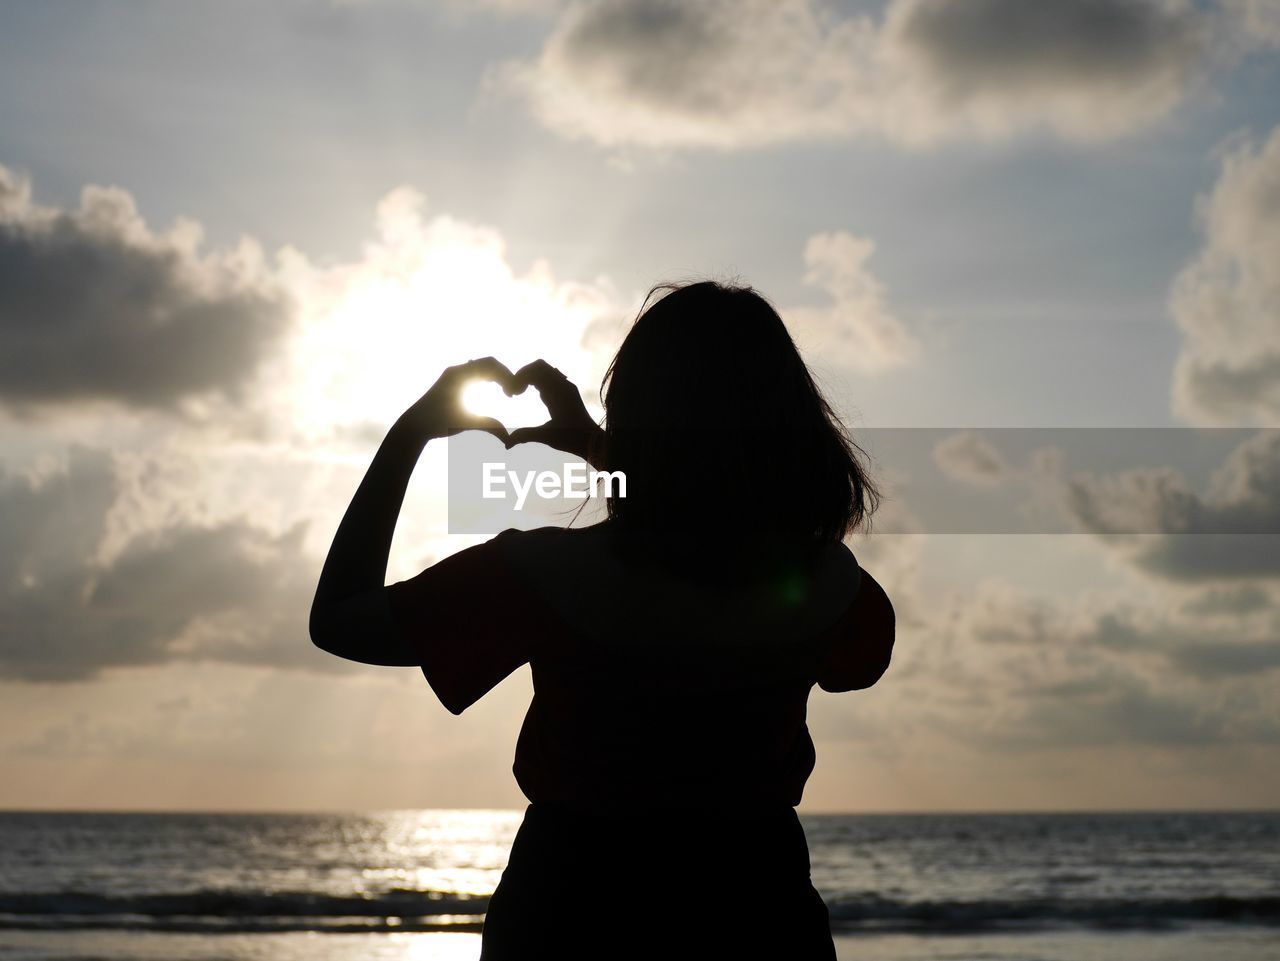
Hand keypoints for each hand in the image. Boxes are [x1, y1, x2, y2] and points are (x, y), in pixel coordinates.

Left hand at [397, 357, 519, 443]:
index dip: (506, 376)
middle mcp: (456, 370)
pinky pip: (475, 372)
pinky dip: (487, 378)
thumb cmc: (437, 423)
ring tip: (507, 393)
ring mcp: (454, 374)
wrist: (414, 424)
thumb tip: (509, 439)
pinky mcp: (453, 380)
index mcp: (459, 375)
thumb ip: (488, 427)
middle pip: (488, 363)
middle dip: (504, 376)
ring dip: (496, 377)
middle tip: (513, 393)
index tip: (513, 394)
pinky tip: (494, 389)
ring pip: (482, 367)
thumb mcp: (465, 423)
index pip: (490, 365)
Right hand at [506, 359, 605, 466]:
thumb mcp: (547, 436)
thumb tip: (506, 444)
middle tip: (514, 392)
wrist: (593, 440)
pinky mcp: (567, 392)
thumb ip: (526, 435)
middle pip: (539, 366)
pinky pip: (550, 378)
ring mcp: (566, 387)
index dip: (520, 377)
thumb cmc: (573, 438)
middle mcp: (563, 385)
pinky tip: (533, 395)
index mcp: (558, 391)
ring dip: (530, 377)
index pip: (536, 370)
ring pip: (545, 371)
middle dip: (523, 375)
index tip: (512, 394)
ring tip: (520, 393)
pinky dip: (538, 382)